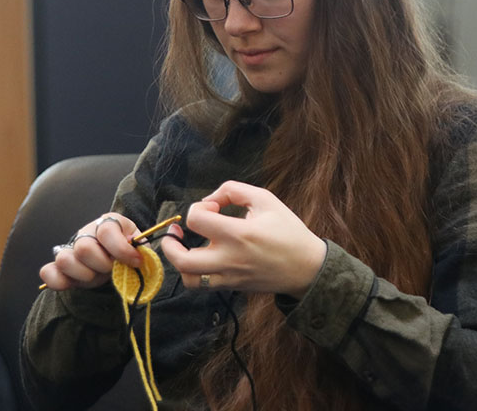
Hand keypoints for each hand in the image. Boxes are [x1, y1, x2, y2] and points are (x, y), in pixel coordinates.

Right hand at [39, 213, 142, 290]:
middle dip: (102, 265)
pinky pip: (48, 272)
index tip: (135, 262)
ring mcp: (70, 249)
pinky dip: (59, 282)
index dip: (121, 250)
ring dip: (84, 275)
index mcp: (107, 223)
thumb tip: (137, 251)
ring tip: (97, 276)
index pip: (106, 231)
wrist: (115, 260)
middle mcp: (85, 233)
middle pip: (84, 248)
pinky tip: (75, 284)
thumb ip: (139, 248)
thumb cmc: (128, 252)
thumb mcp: (139, 247)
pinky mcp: (58, 267)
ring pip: (64, 260)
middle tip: (113, 269)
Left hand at [162, 181, 326, 297]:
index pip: (196, 220)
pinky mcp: (231, 287)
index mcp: (238, 234)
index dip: (198, 207)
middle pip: (181, 259)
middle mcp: (229, 259)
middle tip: (175, 232)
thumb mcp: (266, 199)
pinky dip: (193, 273)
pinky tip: (201, 259)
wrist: (306, 267)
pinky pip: (201, 286)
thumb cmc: (288, 231)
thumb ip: (234, 189)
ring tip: (184, 248)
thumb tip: (210, 198)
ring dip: (179, 262)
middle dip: (169, 243)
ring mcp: (228, 277)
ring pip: (188, 279)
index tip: (214, 207)